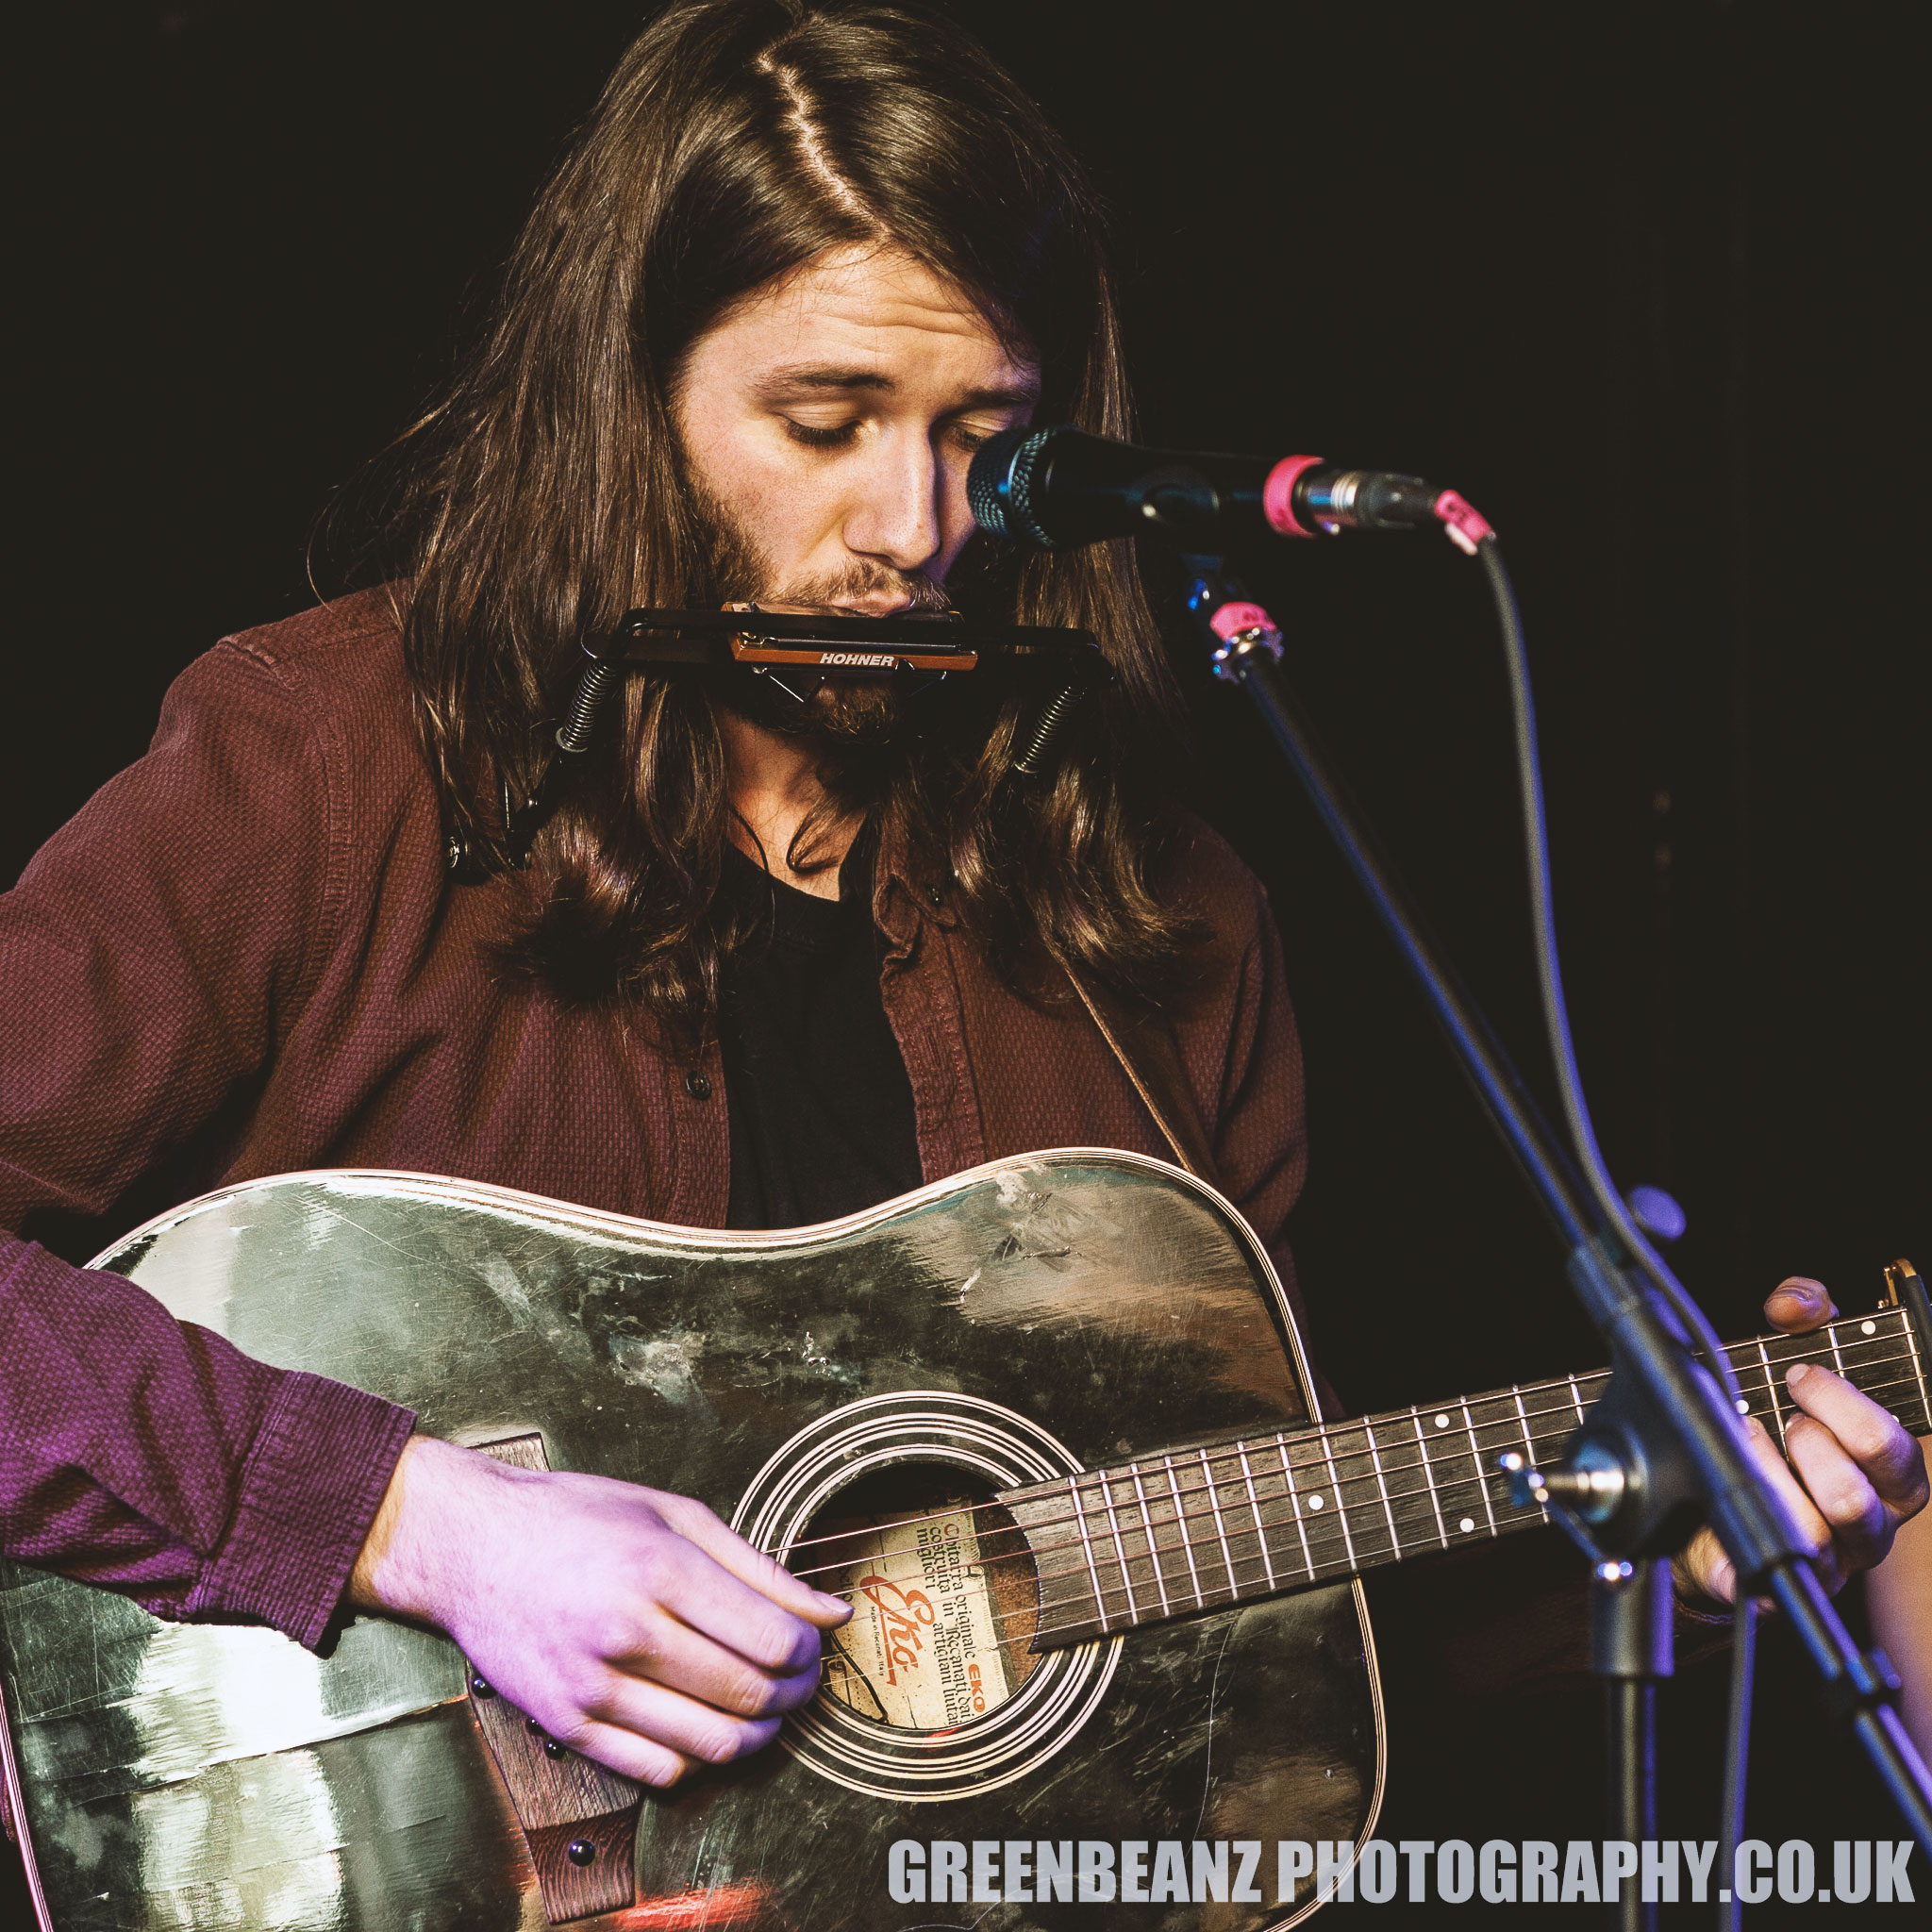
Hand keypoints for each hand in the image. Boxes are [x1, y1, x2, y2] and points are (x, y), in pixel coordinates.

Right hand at [348, 1436, 850, 1785]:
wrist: (471, 1547)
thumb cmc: (576, 1519)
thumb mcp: (674, 1514)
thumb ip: (758, 1568)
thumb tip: (831, 1612)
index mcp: (660, 1567)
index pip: (772, 1639)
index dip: (809, 1653)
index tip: (813, 1645)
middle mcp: (626, 1629)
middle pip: (749, 1694)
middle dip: (793, 1695)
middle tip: (798, 1680)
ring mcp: (592, 1684)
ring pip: (711, 1743)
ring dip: (757, 1735)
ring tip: (761, 1708)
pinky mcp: (565, 1724)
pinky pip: (658, 1770)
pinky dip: (698, 1757)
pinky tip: (703, 1723)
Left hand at [1675, 1277, 1930, 1607]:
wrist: (1717, 1484)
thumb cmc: (1772, 1417)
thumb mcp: (1793, 1349)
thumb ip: (1804, 1309)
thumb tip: (1793, 1304)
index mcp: (1885, 1475)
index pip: (1897, 1454)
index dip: (1849, 1410)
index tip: (1800, 1375)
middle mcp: (1865, 1524)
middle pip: (1859, 1501)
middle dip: (1813, 1445)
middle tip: (1779, 1415)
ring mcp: (1824, 1561)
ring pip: (1816, 1537)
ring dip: (1769, 1473)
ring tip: (1745, 1435)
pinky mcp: (1769, 1583)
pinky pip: (1762, 1568)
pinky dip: (1739, 1525)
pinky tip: (1720, 1485)